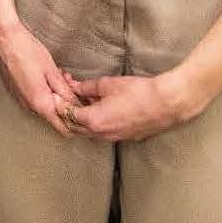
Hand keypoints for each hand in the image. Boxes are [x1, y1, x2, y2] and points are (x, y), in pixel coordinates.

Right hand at [0, 13, 83, 136]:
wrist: (3, 39)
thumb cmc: (26, 50)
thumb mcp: (52, 71)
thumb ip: (65, 92)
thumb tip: (77, 106)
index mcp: (40, 103)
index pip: (63, 128)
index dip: (77, 124)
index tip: (87, 112)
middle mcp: (29, 106)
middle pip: (56, 118)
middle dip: (69, 107)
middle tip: (77, 89)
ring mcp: (22, 100)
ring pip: (47, 107)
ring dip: (59, 98)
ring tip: (64, 78)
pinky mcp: (19, 92)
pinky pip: (38, 99)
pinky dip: (48, 93)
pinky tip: (51, 77)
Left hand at [70, 71, 202, 142]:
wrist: (166, 103)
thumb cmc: (138, 92)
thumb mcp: (108, 84)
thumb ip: (86, 87)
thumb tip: (75, 87)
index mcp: (93, 121)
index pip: (67, 116)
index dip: (59, 104)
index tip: (54, 95)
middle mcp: (101, 134)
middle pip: (75, 127)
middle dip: (67, 114)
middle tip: (63, 99)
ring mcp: (114, 138)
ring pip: (89, 132)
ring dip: (81, 120)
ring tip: (79, 103)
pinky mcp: (125, 137)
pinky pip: (103, 133)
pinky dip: (95, 123)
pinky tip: (97, 109)